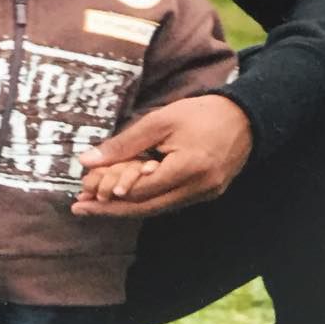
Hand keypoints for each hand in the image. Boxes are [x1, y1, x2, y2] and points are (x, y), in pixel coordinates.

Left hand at [71, 96, 251, 218]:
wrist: (245, 117)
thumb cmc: (200, 113)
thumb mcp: (159, 121)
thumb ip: (124, 144)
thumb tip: (88, 161)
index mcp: (189, 169)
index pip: (141, 190)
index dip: (111, 192)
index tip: (82, 190)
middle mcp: (199, 190)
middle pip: (146, 208)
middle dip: (110, 210)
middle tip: (79, 208)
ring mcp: (204, 195)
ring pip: (157, 209)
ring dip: (125, 207)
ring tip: (94, 204)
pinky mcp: (206, 194)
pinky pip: (169, 202)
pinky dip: (145, 200)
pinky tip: (124, 196)